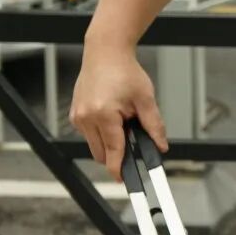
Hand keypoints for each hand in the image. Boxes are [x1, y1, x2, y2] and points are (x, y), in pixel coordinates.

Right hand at [69, 47, 168, 181]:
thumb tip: (161, 146)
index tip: (125, 181)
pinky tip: (112, 115)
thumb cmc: (125, 72)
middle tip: (133, 136)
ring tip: (123, 119)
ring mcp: (78, 117)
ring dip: (110, 141)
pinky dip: (102, 132)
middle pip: (102, 153)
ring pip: (95, 145)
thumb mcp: (145, 98)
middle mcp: (86, 118)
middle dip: (118, 152)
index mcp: (104, 115)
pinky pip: (89, 134)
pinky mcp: (75, 115)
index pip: (114, 151)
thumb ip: (154, 125)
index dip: (120, 168)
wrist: (105, 54)